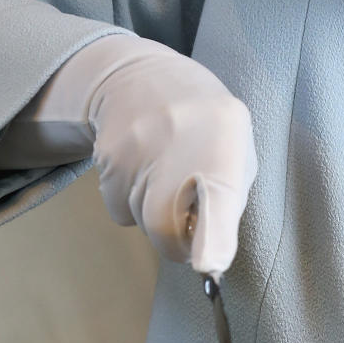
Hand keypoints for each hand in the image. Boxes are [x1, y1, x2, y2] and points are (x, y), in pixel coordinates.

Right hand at [84, 37, 255, 273]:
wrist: (145, 79)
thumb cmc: (206, 127)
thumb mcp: (236, 151)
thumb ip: (230, 201)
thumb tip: (210, 254)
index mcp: (226, 143)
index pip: (218, 198)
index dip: (211, 237)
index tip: (208, 263)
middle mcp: (180, 142)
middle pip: (164, 226)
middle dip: (175, 240)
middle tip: (186, 221)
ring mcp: (139, 147)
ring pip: (139, 220)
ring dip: (152, 214)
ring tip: (165, 173)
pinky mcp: (107, 155)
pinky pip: (117, 208)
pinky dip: (129, 201)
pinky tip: (142, 168)